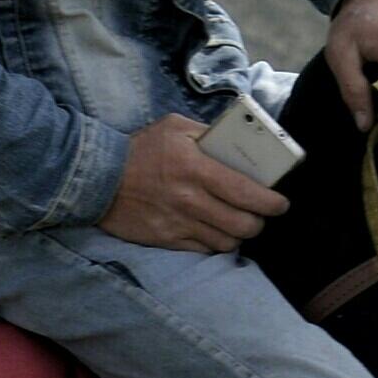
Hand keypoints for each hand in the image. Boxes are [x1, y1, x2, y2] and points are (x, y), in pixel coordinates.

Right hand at [99, 113, 283, 251]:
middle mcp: (190, 200)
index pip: (246, 192)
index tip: (280, 203)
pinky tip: (214, 231)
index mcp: (195, 168)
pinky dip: (215, 243)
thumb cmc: (139, 149)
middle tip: (261, 214)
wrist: (97, 178)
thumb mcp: (174, 127)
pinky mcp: (167, 240)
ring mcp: (179, 224)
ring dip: (239, 235)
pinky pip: (204, 250)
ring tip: (239, 223)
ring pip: (227, 242)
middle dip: (259, 222)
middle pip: (243, 224)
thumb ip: (207, 133)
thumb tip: (237, 143)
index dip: (271, 202)